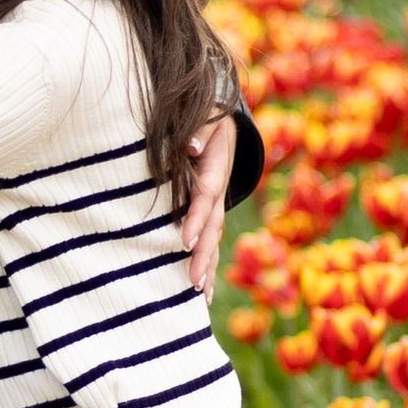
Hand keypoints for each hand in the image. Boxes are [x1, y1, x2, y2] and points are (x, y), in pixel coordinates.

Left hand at [180, 114, 233, 300]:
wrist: (223, 118)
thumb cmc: (208, 114)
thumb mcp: (208, 113)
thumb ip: (200, 130)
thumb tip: (191, 148)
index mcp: (217, 167)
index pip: (206, 197)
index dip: (197, 219)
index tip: (185, 241)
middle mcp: (219, 191)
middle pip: (213, 227)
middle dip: (203, 255)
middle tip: (191, 280)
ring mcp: (217, 205)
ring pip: (214, 239)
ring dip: (207, 267)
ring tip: (199, 294)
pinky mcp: (211, 212)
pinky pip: (210, 241)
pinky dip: (206, 265)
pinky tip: (200, 292)